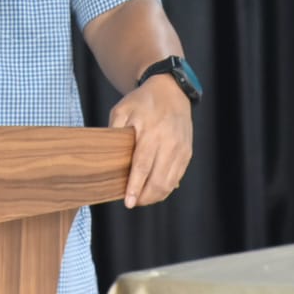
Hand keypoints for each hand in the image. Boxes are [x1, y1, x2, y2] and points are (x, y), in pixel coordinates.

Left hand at [109, 73, 193, 207]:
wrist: (170, 91)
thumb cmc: (142, 101)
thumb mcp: (122, 109)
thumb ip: (114, 130)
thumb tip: (106, 155)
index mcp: (151, 132)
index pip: (142, 166)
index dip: (135, 187)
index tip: (128, 202)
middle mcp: (169, 142)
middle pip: (158, 180)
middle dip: (145, 197)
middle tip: (132, 203)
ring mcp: (180, 149)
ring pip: (169, 182)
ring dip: (155, 196)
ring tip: (142, 198)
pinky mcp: (187, 152)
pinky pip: (177, 177)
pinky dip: (166, 187)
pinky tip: (155, 189)